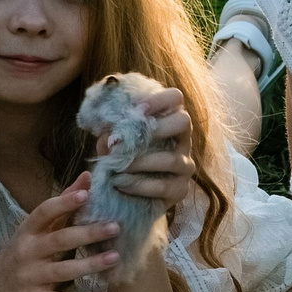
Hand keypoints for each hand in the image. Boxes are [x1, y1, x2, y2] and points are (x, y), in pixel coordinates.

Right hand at [0, 175, 121, 291]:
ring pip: (63, 271)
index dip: (63, 203)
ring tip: (115, 257)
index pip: (43, 212)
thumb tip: (88, 176)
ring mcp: (30, 277)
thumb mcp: (35, 229)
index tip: (86, 194)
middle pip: (58, 240)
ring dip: (90, 265)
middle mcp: (27, 252)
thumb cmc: (23, 252)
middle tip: (114, 227)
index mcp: (27, 231)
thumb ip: (63, 205)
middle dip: (86, 233)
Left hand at [104, 85, 198, 205]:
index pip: (175, 98)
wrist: (127, 194)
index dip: (158, 99)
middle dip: (156, 128)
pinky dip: (139, 185)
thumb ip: (110, 132)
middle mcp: (183, 139)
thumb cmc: (123, 159)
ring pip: (171, 159)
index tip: (136, 109)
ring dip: (140, 162)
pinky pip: (163, 186)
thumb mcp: (113, 142)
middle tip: (128, 140)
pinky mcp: (180, 189)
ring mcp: (185, 165)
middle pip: (183, 121)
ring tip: (117, 167)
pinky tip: (120, 184)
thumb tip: (106, 129)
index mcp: (168, 119)